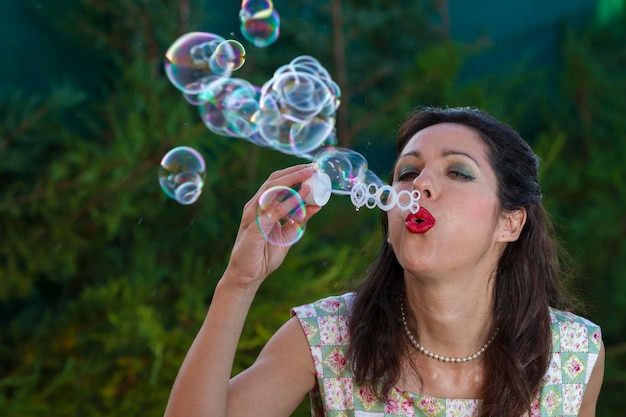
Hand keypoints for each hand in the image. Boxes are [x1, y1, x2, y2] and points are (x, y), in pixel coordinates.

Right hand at [224, 164, 322, 289]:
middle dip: (295, 171)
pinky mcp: (254, 227)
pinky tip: (302, 196)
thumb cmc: (264, 254)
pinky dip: (289, 202)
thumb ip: (300, 219)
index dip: (294, 173)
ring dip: (292, 180)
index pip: (278, 182)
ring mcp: (253, 215)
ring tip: (309, 175)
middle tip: (313, 167)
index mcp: (262, 205)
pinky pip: (274, 211)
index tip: (313, 168)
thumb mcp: (288, 234)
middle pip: (274, 180)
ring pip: (272, 189)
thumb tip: (317, 205)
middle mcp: (256, 206)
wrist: (247, 276)